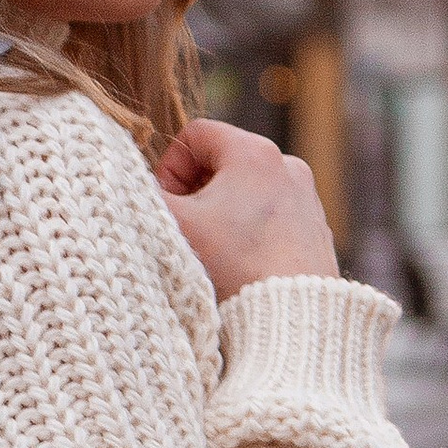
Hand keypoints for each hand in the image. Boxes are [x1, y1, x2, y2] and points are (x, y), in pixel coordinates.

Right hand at [155, 118, 339, 299]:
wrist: (291, 314)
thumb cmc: (234, 264)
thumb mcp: (177, 225)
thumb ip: (145, 195)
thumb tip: (132, 184)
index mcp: (254, 152)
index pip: (196, 134)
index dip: (170, 165)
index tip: (167, 202)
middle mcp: (287, 165)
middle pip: (223, 160)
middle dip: (196, 190)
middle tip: (185, 225)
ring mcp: (305, 196)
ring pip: (247, 189)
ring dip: (222, 211)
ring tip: (213, 247)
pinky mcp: (315, 226)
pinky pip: (272, 214)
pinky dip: (250, 229)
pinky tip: (241, 261)